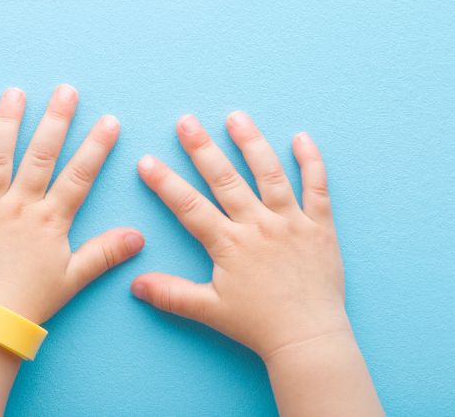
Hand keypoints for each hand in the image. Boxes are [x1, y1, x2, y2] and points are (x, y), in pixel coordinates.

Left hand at [0, 84, 143, 323]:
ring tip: (15, 92)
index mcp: (50, 221)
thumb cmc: (28, 302)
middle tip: (66, 90)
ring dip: (7, 123)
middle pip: (40, 155)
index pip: (79, 176)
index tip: (110, 121)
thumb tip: (139, 236)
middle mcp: (19, 207)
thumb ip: (104, 253)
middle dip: (56, 120)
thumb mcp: (72, 279)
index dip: (96, 147)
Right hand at [131, 112, 347, 360]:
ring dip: (251, 143)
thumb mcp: (209, 310)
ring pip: (269, 174)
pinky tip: (301, 137)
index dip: (165, 183)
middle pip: (225, 180)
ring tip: (236, 117)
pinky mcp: (319, 226)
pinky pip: (317, 188)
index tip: (147, 160)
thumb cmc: (258, 325)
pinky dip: (311, 162)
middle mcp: (258, 226)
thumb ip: (170, 293)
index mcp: (229, 245)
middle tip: (186, 121)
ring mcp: (290, 222)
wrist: (307, 338)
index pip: (190, 206)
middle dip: (202, 148)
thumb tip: (134, 283)